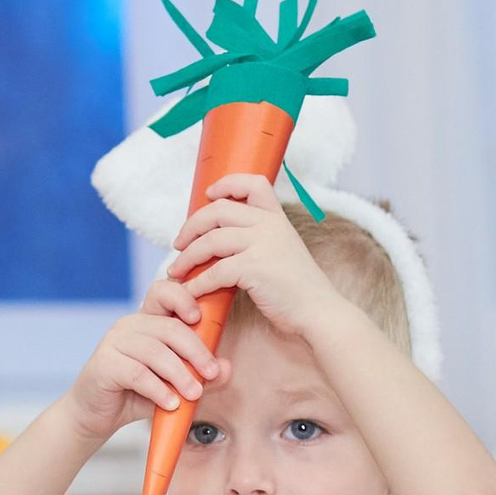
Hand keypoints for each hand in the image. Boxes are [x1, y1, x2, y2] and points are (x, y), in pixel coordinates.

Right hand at [62, 277, 226, 442]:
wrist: (96, 416)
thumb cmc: (135, 394)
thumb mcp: (173, 383)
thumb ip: (199, 374)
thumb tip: (226, 368)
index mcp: (147, 321)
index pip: (163, 292)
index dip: (183, 297)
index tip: (199, 318)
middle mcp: (129, 325)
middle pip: (168, 327)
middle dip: (195, 350)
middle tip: (211, 373)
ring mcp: (113, 343)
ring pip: (154, 352)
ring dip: (179, 374)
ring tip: (194, 394)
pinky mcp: (104, 364)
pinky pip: (137, 373)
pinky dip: (158, 389)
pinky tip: (170, 403)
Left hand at [166, 175, 346, 339]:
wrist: (319, 311)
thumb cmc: (298, 288)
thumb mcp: (284, 250)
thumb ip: (260, 238)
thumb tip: (222, 239)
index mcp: (277, 217)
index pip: (253, 182)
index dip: (227, 183)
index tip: (209, 194)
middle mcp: (269, 225)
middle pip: (218, 211)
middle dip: (191, 226)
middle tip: (178, 244)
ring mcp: (262, 245)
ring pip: (210, 241)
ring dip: (187, 257)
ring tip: (176, 270)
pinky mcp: (255, 269)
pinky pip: (215, 272)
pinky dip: (197, 283)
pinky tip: (190, 291)